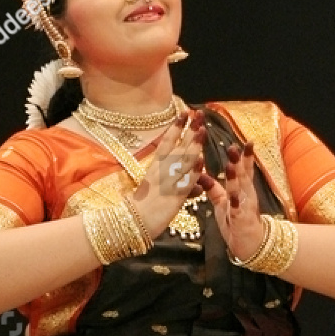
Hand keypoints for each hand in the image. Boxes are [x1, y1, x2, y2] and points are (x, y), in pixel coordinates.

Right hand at [129, 110, 206, 239]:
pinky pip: (185, 182)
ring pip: (183, 161)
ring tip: (202, 129)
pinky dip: (194, 172)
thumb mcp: (155, 189)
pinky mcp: (174, 196)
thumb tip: (194, 185)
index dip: (176, 127)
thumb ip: (174, 183)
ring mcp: (168, 182)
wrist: (132, 222)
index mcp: (155, 167)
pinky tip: (201, 161)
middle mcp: (162, 171)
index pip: (166, 142)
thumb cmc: (140, 208)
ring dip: (193, 145)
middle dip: (189, 130)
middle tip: (198, 114)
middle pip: (178, 146)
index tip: (184, 113)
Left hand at [197, 143, 264, 261]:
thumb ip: (214, 189)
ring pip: (241, 190)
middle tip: (233, 147)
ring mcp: (245, 207)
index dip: (244, 157)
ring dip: (236, 178)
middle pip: (242, 175)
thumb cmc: (235, 221)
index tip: (245, 142)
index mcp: (242, 189)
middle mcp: (246, 195)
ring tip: (232, 166)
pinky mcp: (241, 221)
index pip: (244, 170)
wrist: (249, 245)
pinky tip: (233, 197)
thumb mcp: (223, 203)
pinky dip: (235, 204)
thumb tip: (201, 174)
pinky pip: (238, 211)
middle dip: (239, 161)